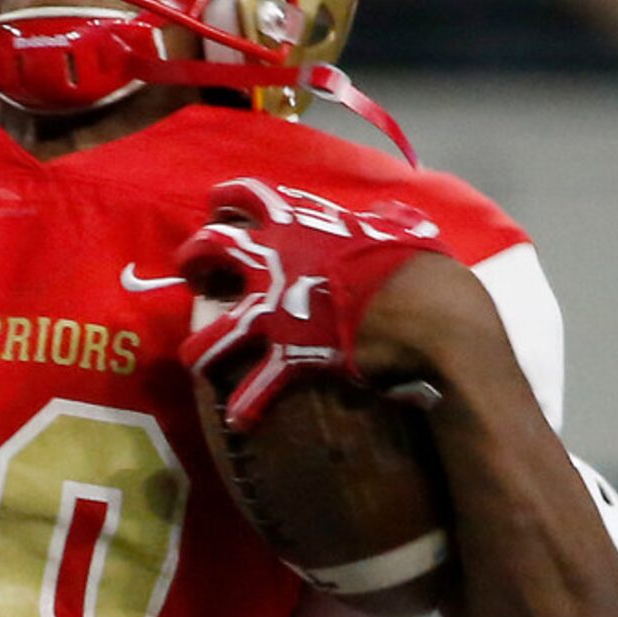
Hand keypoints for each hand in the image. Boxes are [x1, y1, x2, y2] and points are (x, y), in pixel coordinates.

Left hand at [177, 177, 450, 429]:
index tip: (216, 209)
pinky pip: (257, 387)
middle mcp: (272, 261)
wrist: (424, 308)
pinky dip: (245, 407)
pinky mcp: (289, 354)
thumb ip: (384, 218)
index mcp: (297, 223)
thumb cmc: (414, 261)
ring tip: (195, 357)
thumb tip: (389, 216)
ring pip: (214, 332)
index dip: (225, 200)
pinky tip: (238, 421)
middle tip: (196, 276)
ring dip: (199, 348)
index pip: (247, 195)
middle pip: (209, 248)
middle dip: (193, 261)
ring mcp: (274, 310)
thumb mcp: (400, 225)